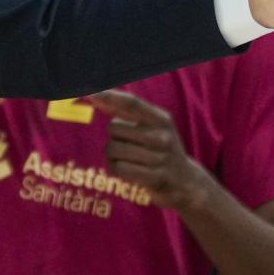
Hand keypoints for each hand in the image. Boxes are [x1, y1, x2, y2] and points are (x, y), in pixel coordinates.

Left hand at [89, 89, 212, 211]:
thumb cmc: (159, 148)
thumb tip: (95, 96)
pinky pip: (118, 168)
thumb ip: (125, 111)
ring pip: (112, 149)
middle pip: (113, 128)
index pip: (132, 103)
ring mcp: (160, 158)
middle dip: (113, 136)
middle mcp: (163, 136)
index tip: (88, 93)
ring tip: (129, 158)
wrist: (185, 181)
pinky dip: (116, 168)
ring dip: (113, 155)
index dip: (110, 97)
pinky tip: (128, 170)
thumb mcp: (152, 126)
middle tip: (129, 145)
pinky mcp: (154, 177)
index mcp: (161, 119)